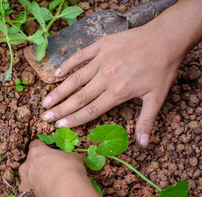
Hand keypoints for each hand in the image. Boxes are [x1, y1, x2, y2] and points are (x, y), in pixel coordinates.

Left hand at [18, 139, 88, 196]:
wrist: (67, 194)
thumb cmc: (70, 170)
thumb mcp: (73, 157)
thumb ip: (65, 158)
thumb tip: (67, 161)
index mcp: (36, 153)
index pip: (35, 146)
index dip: (43, 150)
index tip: (49, 154)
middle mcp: (25, 168)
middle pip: (29, 166)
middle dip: (38, 170)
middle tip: (52, 176)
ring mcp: (24, 186)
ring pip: (29, 185)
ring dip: (37, 187)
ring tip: (51, 192)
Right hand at [41, 20, 184, 146]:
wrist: (165, 38)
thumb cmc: (162, 69)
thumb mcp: (157, 97)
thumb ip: (146, 121)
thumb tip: (143, 144)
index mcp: (117, 92)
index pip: (90, 110)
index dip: (73, 119)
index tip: (59, 125)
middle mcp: (105, 78)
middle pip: (78, 97)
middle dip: (60, 109)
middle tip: (44, 117)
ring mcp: (101, 60)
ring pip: (75, 79)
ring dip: (59, 91)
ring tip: (45, 102)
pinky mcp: (100, 46)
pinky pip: (79, 56)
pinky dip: (67, 65)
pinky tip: (57, 74)